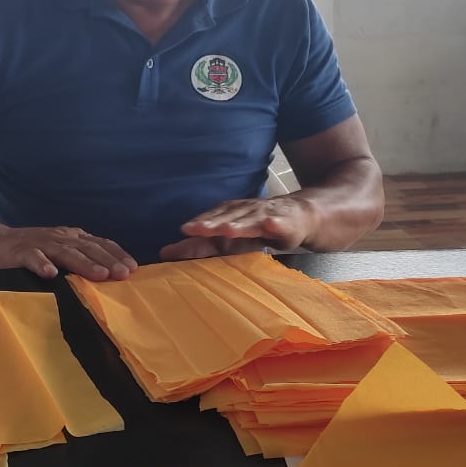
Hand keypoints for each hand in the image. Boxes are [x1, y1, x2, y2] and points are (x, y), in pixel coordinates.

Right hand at [0, 225, 136, 280]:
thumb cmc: (32, 252)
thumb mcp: (60, 252)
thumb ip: (81, 259)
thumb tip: (112, 276)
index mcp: (71, 238)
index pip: (99, 243)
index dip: (116, 254)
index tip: (133, 268)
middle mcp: (59, 238)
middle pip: (87, 248)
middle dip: (107, 260)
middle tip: (123, 274)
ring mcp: (39, 244)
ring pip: (64, 252)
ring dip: (83, 263)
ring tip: (99, 275)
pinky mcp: (19, 253)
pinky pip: (31, 258)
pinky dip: (40, 264)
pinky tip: (49, 274)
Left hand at [164, 196, 318, 257]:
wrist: (300, 214)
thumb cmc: (259, 226)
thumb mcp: (230, 237)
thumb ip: (202, 245)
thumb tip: (164, 253)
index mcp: (229, 216)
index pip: (209, 222)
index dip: (196, 227)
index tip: (180, 234)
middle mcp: (244, 212)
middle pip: (226, 218)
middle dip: (211, 223)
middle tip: (195, 229)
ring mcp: (265, 216)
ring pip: (250, 219)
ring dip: (239, 224)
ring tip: (227, 229)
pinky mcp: (286, 223)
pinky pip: (280, 223)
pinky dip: (275, 223)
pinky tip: (270, 225)